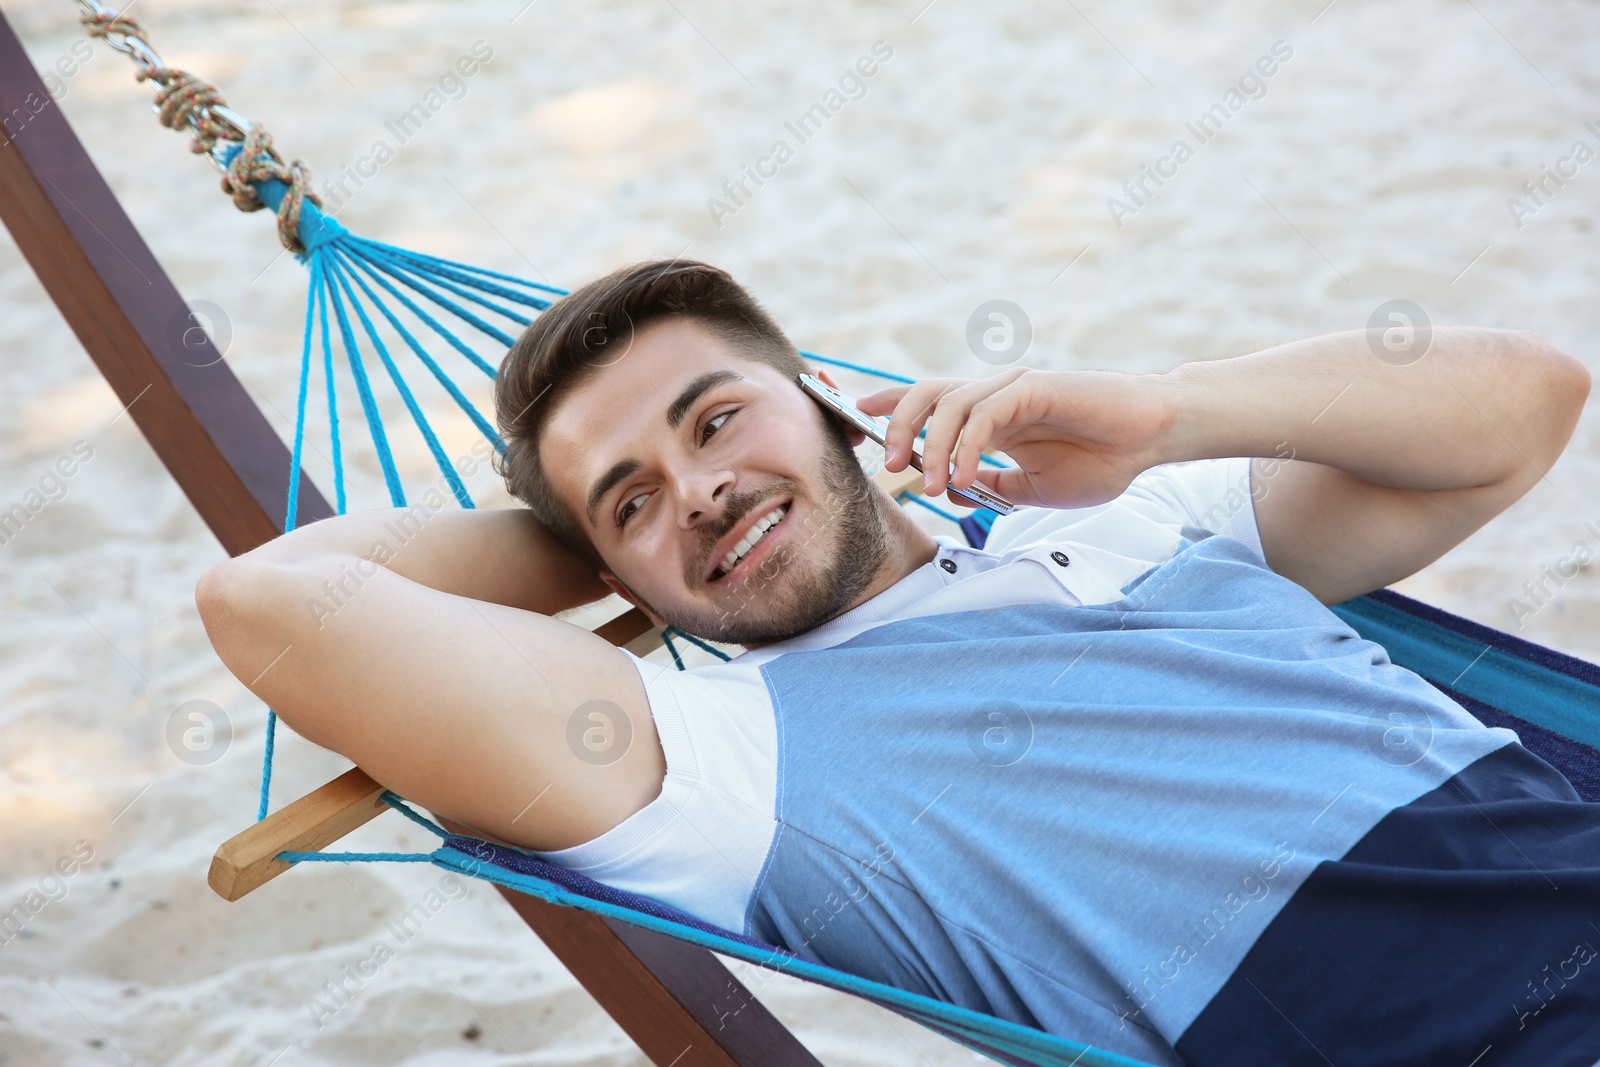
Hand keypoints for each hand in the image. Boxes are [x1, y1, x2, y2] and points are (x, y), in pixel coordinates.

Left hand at [856, 368, 1173, 510]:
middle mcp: (993, 394)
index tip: (851, 422)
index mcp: (988, 415)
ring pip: (949, 402)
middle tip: (891, 467)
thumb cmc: (1099, 459)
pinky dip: (966, 447)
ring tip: (930, 485)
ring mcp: (1013, 387)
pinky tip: (963, 477)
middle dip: (896, 426)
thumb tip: (950, 493)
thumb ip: (990, 486)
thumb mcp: (1031, 489)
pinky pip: (986, 414)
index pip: (926, 402)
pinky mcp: (1035, 388)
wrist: (1150, 441)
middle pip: (924, 394)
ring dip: (931, 447)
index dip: (885, 406)